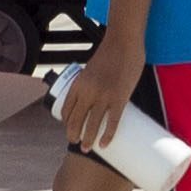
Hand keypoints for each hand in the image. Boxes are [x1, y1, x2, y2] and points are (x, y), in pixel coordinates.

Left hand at [61, 40, 139, 154]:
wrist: (124, 41)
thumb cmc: (110, 53)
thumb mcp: (92, 70)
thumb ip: (92, 84)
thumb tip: (96, 99)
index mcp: (78, 83)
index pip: (66, 109)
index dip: (67, 123)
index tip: (70, 130)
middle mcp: (87, 91)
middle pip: (76, 120)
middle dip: (74, 135)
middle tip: (77, 144)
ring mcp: (103, 96)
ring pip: (92, 125)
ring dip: (88, 140)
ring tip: (87, 149)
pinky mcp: (119, 97)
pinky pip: (111, 122)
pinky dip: (107, 135)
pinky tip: (105, 144)